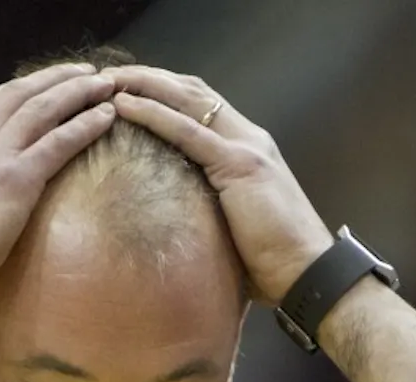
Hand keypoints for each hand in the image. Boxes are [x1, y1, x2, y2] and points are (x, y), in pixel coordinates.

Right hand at [0, 63, 117, 320]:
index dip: (18, 88)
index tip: (40, 82)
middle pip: (19, 94)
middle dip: (54, 78)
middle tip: (83, 71)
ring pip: (42, 109)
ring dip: (77, 91)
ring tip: (106, 82)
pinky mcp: (15, 182)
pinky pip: (58, 143)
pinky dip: (85, 125)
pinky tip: (107, 116)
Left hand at [105, 66, 333, 304]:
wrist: (308, 272)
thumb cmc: (275, 259)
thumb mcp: (238, 221)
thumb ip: (213, 203)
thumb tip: (180, 214)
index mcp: (250, 148)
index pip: (203, 104)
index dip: (166, 91)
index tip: (130, 89)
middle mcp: (249, 138)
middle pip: (192, 91)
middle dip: (149, 78)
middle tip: (108, 76)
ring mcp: (245, 147)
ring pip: (187, 100)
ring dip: (144, 86)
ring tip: (107, 82)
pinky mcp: (238, 165)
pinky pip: (187, 131)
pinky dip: (152, 114)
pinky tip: (124, 106)